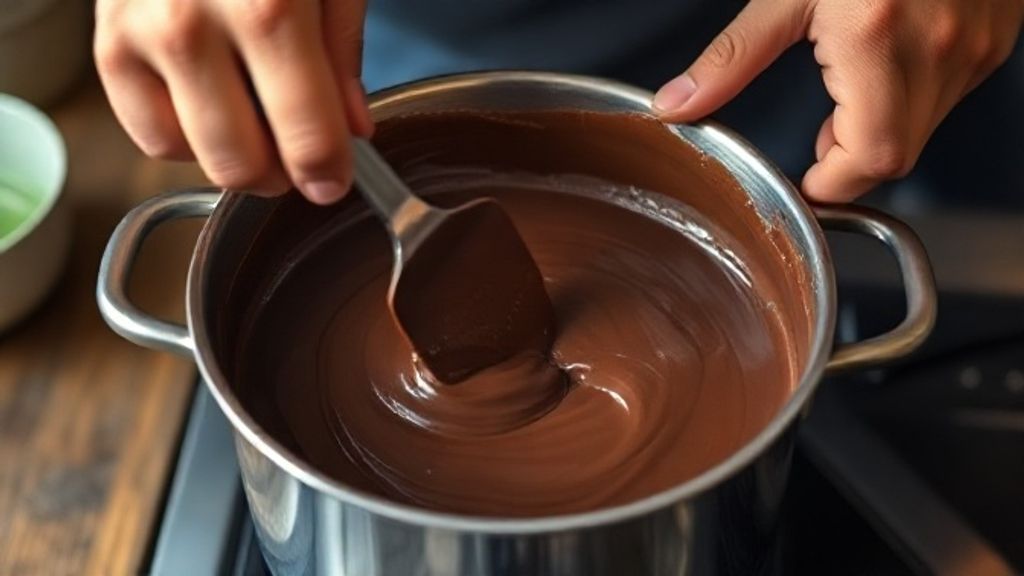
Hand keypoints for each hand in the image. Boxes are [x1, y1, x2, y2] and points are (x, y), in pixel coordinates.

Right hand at [94, 0, 373, 204]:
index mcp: (267, 6)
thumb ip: (344, 52)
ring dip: (239, 160)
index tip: (334, 182)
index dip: (327, 174)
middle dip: (284, 175)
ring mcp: (142, 37)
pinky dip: (189, 140)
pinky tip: (215, 111)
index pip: (306, 135)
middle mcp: (193, 27)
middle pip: (246, 162)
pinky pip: (151, 136)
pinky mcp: (108, 46)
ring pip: (198, 157)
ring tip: (261, 125)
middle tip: (300, 158)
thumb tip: (353, 130)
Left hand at [653, 0, 1023, 201]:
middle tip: (818, 138)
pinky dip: (909, 103)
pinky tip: (886, 71)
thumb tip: (678, 104)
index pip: (868, 158)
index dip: (831, 185)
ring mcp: (975, 47)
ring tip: (850, 88)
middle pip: (894, 156)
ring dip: (879, 131)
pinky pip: (947, 98)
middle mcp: (937, 50)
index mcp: (876, 39)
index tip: (803, 183)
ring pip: (923, 131)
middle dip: (848, 161)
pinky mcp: (993, 41)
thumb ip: (731, 59)